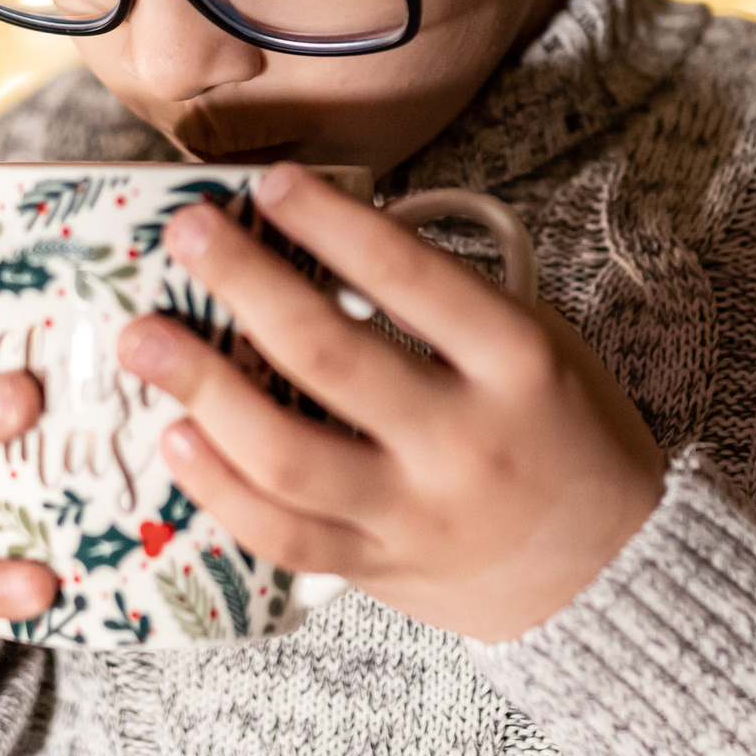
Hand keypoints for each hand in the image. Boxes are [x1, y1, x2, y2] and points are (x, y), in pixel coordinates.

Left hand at [114, 164, 665, 643]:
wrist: (612, 572)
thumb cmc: (564, 431)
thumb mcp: (539, 342)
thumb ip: (443, 303)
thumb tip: (318, 241)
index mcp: (515, 362)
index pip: (409, 275)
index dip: (330, 223)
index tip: (267, 183)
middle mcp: (463, 440)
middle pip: (330, 356)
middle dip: (245, 285)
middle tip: (185, 234)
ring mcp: (416, 514)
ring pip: (288, 457)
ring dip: (203, 390)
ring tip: (143, 338)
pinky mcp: (378, 568)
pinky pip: (283, 535)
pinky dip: (221, 488)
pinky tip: (175, 436)